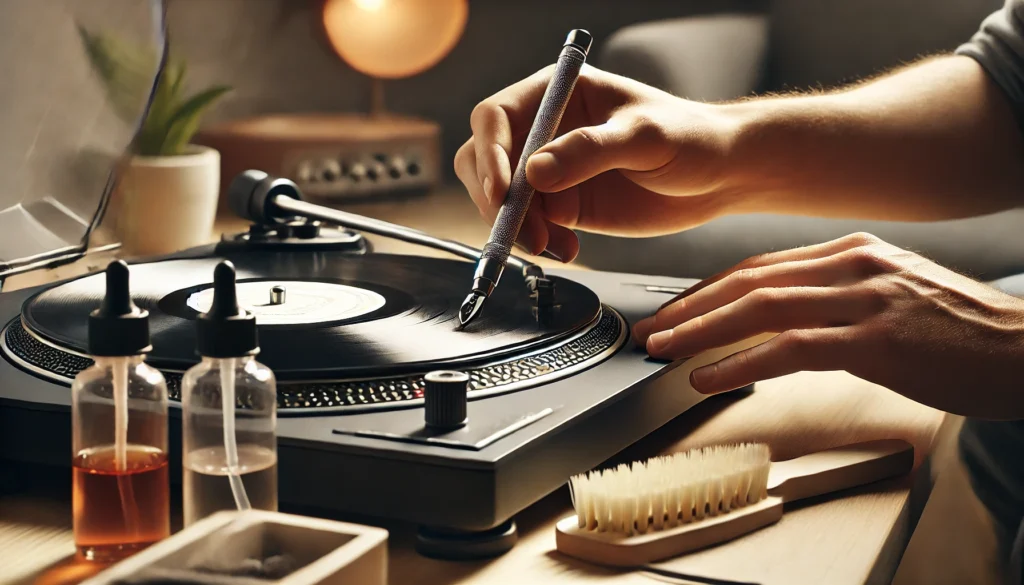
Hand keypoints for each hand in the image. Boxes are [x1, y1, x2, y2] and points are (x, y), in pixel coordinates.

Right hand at [454, 64, 738, 261]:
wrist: (721, 175)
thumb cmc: (692, 137)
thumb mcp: (646, 137)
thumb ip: (591, 151)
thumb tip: (536, 172)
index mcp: (559, 93)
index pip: (497, 118)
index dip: (491, 154)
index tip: (504, 191)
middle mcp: (545, 130)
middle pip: (484, 160)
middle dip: (495, 199)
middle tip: (524, 230)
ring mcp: (551, 169)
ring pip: (502, 199)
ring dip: (516, 227)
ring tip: (551, 245)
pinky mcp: (562, 205)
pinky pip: (529, 226)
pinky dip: (538, 242)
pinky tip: (567, 248)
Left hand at [632, 232, 1023, 419]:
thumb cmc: (959, 330)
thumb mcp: (890, 293)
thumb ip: (836, 295)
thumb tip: (780, 316)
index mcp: (850, 253)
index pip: (757, 266)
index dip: (707, 291)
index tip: (675, 311)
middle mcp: (851, 265)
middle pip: (747, 281)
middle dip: (690, 307)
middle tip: (652, 330)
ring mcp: (864, 299)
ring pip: (759, 308)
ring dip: (701, 331)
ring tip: (664, 351)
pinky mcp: (876, 340)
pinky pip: (790, 348)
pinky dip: (741, 362)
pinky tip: (709, 376)